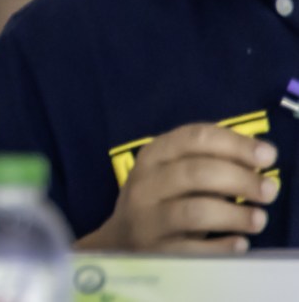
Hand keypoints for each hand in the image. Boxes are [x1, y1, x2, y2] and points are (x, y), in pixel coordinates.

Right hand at [77, 123, 278, 253]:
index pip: (194, 138)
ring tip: (259, 219)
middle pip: (196, 172)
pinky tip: (239, 244)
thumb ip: (207, 160)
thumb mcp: (172, 171)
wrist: (121, 239)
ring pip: (195, 211)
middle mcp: (145, 183)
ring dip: (234, 214)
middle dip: (241, 179)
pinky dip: (222, 246)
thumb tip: (257, 158)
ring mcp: (147, 218)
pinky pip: (193, 250)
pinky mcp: (154, 251)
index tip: (268, 156)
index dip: (235, 144)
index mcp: (153, 155)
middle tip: (270, 190)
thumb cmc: (160, 199)